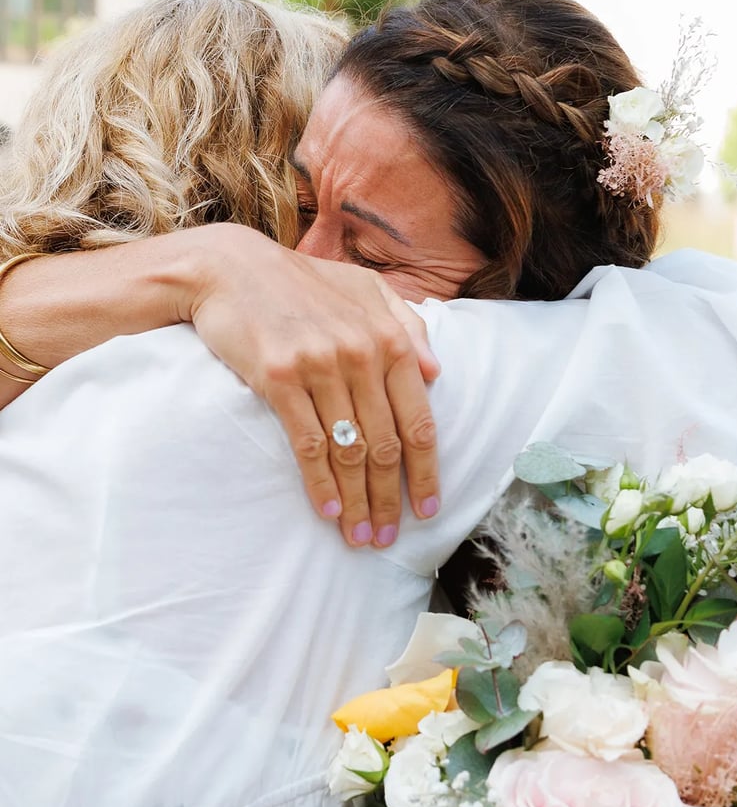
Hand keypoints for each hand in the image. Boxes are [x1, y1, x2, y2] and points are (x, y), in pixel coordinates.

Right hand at [179, 224, 441, 547]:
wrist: (230, 268)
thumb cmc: (300, 281)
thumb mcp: (364, 288)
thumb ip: (407, 323)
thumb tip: (436, 371)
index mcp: (389, 337)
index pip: (418, 420)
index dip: (426, 472)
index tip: (428, 510)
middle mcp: (360, 353)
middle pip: (385, 445)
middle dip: (389, 500)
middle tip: (388, 538)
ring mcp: (320, 366)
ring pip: (349, 451)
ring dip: (356, 502)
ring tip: (359, 537)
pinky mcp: (279, 378)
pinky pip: (307, 444)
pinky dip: (319, 483)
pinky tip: (326, 512)